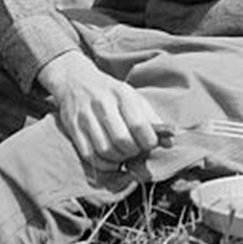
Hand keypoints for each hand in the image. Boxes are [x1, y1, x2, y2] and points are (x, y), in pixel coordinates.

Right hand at [38, 51, 163, 170]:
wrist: (74, 79)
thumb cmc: (110, 92)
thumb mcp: (133, 97)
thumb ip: (152, 118)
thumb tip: (170, 141)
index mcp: (121, 94)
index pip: (139, 125)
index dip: (148, 142)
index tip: (150, 144)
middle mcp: (102, 103)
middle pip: (122, 141)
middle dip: (133, 152)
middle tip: (136, 151)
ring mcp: (85, 116)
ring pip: (105, 150)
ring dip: (118, 159)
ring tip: (123, 155)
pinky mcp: (72, 128)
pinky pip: (89, 155)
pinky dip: (103, 164)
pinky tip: (110, 159)